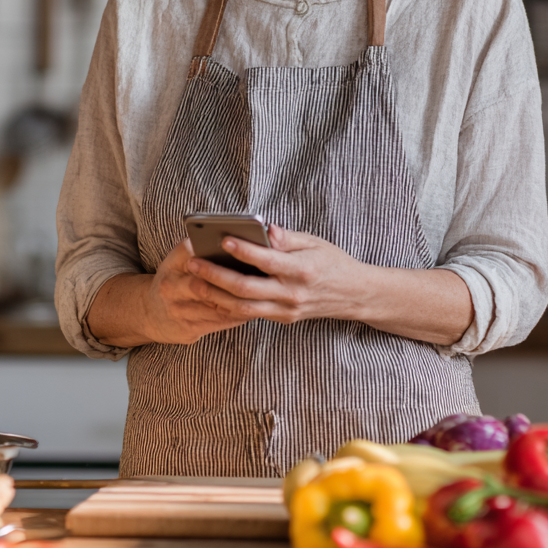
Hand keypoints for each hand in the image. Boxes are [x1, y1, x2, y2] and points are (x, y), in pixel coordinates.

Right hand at [89, 238, 261, 346]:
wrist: (149, 313)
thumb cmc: (174, 279)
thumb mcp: (178, 261)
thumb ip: (198, 249)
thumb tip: (234, 243)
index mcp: (171, 265)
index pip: (192, 253)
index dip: (216, 253)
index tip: (239, 249)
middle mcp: (170, 287)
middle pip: (203, 284)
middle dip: (230, 282)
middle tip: (257, 277)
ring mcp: (177, 310)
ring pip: (215, 305)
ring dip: (239, 300)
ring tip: (261, 294)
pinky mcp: (187, 330)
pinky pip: (218, 322)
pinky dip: (237, 316)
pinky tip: (253, 308)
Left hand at [186, 225, 368, 324]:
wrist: (353, 295)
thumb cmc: (332, 262)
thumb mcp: (314, 242)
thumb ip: (286, 238)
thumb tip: (265, 229)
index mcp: (302, 269)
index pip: (267, 260)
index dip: (244, 250)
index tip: (223, 239)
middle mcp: (292, 293)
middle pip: (247, 288)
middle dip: (216, 276)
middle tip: (194, 264)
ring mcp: (286, 309)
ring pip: (243, 307)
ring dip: (215, 296)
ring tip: (194, 282)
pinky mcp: (283, 318)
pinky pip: (251, 314)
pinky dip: (229, 305)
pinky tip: (212, 295)